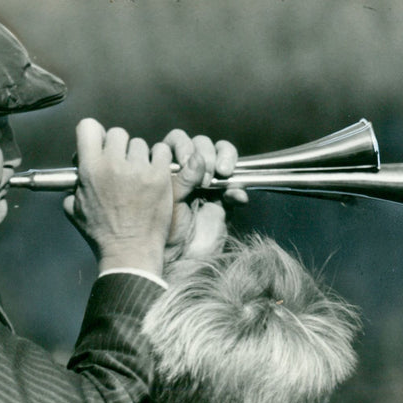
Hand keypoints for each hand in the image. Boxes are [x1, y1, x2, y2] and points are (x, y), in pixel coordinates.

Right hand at [63, 118, 172, 276]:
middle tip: (122, 165)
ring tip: (139, 177)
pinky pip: (161, 152)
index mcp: (89, 170)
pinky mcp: (160, 176)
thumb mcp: (75, 209)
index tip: (100, 145)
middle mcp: (112, 165)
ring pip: (140, 144)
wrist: (130, 252)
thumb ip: (75, 186)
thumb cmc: (102, 234)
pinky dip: (159, 161)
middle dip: (120, 147)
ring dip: (140, 157)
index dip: (95, 134)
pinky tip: (154, 176)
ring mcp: (138, 170)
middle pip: (118, 133)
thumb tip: (78, 173)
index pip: (88, 127)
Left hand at [161, 131, 247, 261]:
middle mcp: (186, 172)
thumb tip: (197, 157)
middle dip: (207, 154)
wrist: (178, 261)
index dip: (184, 145)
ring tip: (223, 175)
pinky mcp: (224, 199)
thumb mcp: (168, 202)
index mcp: (166, 169)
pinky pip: (236, 184)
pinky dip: (238, 187)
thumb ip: (182, 178)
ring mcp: (207, 184)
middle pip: (202, 144)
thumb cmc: (164, 232)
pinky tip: (235, 197)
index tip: (186, 161)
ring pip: (221, 156)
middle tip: (205, 177)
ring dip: (225, 158)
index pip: (176, 141)